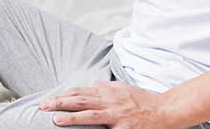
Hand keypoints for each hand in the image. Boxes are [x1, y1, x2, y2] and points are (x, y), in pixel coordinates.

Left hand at [39, 80, 177, 128]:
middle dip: (60, 102)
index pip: (81, 91)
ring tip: (54, 119)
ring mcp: (116, 114)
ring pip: (89, 113)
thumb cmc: (144, 101)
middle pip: (80, 99)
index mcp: (109, 90)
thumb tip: (93, 85)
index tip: (50, 98)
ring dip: (70, 116)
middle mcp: (110, 100)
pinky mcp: (123, 128)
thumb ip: (108, 87)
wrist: (166, 110)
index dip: (64, 94)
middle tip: (43, 105)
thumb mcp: (124, 89)